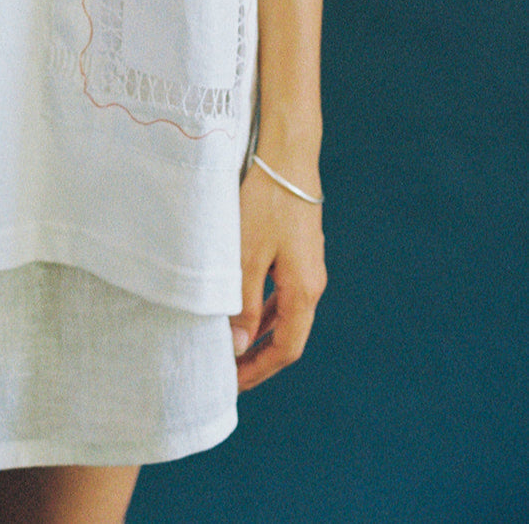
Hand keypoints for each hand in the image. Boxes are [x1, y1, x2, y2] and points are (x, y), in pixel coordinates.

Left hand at [229, 152, 326, 391]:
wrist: (287, 157)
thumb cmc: (266, 203)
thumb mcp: (246, 255)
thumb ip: (242, 302)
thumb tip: (236, 346)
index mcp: (304, 289)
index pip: (286, 347)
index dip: (259, 369)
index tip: (233, 383)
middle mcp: (312, 281)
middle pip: (287, 334)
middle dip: (258, 356)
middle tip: (228, 371)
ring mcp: (307, 264)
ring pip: (284, 312)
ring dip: (258, 331)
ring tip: (230, 344)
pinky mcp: (297, 248)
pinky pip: (281, 290)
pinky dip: (262, 306)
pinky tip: (243, 305)